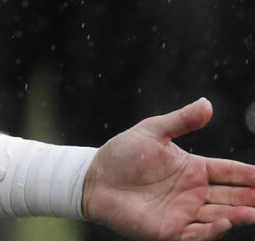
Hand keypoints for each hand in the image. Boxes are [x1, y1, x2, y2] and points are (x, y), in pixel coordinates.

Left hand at [83, 98, 254, 240]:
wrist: (94, 178)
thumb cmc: (122, 153)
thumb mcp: (152, 132)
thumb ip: (181, 121)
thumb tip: (207, 104)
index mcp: (193, 169)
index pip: (228, 172)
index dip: (248, 174)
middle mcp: (194, 192)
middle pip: (231, 196)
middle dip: (251, 198)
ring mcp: (184, 212)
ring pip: (220, 215)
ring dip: (237, 214)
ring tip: (253, 212)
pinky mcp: (170, 230)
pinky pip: (197, 233)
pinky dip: (212, 229)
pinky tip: (224, 221)